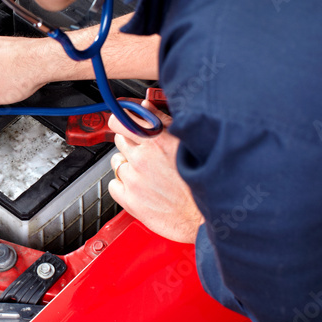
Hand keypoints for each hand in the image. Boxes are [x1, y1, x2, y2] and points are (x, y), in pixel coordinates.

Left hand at [107, 101, 202, 243]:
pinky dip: (123, 186)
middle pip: (120, 141)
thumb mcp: (186, 141)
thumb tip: (145, 107)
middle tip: (148, 154)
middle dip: (131, 144)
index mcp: (156, 141)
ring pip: (117, 163)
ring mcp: (134, 180)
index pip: (120, 122)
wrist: (207, 215)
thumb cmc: (203, 179)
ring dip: (128, 165)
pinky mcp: (130, 201)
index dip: (122, 122)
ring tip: (148, 174)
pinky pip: (114, 185)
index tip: (126, 125)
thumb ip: (162, 121)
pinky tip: (141, 188)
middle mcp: (142, 159)